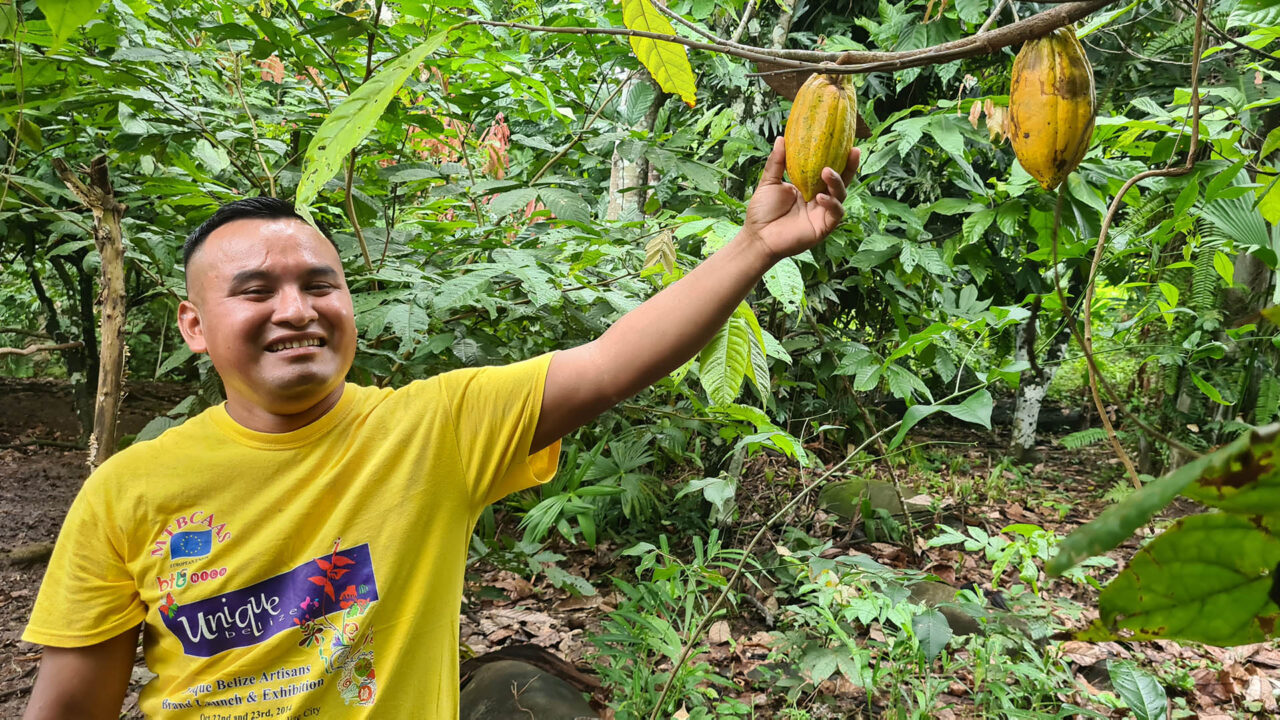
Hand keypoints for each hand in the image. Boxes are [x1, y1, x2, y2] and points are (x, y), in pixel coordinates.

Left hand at [743, 136, 860, 261]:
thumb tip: (781, 138)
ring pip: (840, 195)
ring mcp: (822, 213)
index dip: (838, 157)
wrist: (757, 236)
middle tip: (853, 151)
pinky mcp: (823, 227)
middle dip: (850, 166)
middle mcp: (819, 199)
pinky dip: (831, 203)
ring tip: (826, 172)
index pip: (828, 170)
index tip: (845, 141)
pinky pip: (835, 213)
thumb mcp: (769, 182)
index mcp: (809, 187)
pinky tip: (820, 197)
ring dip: (836, 182)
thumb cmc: (762, 211)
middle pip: (841, 181)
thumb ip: (777, 162)